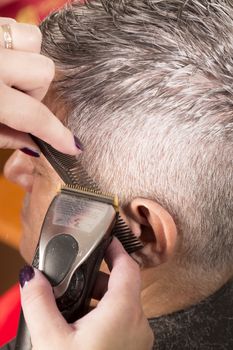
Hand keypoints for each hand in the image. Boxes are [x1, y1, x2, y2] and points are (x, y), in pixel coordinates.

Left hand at [0, 18, 79, 154]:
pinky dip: (15, 44)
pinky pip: (14, 25)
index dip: (57, 135)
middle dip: (36, 89)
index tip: (73, 147)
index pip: (35, 116)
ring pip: (33, 38)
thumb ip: (4, 138)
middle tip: (18, 101)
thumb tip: (34, 145)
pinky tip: (4, 60)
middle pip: (44, 70)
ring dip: (29, 60)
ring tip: (10, 76)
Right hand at [20, 239, 153, 349]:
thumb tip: (31, 278)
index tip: (106, 239)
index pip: (128, 266)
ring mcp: (137, 339)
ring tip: (75, 301)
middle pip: (124, 284)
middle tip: (78, 274)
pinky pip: (122, 321)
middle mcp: (138, 323)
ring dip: (100, 296)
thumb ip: (39, 303)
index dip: (117, 249)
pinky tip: (82, 326)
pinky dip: (105, 314)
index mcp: (123, 311)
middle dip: (100, 275)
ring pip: (123, 303)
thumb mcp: (51, 340)